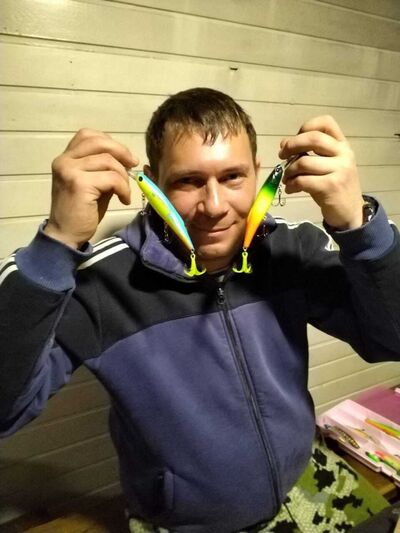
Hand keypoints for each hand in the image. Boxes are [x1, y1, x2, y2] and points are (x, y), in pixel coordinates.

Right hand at [45, 129, 137, 247]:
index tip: (124, 157)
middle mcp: (64, 161)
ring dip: (123, 177)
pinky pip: (112, 178)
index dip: (110, 142)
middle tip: (133, 165)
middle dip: (121, 152)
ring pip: (109, 161)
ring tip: (124, 192)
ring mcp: (70, 171)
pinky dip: (123, 188)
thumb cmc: (80, 212)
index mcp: (65, 158)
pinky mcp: (79, 184)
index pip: (88, 135)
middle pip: (99, 142)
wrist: (66, 236)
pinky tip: (123, 200)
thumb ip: (103, 169)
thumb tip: (126, 160)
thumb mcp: (92, 184)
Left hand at [279, 115, 363, 229]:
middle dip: (291, 145)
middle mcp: (343, 154)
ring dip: (289, 171)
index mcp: (342, 145)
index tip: (295, 141)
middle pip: (312, 138)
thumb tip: (285, 144)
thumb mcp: (327, 165)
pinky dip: (292, 184)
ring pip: (304, 162)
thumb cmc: (334, 186)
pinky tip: (291, 189)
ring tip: (286, 179)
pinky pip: (303, 180)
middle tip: (282, 156)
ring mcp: (339, 169)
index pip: (326, 123)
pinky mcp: (331, 186)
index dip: (306, 127)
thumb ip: (310, 153)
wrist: (350, 212)